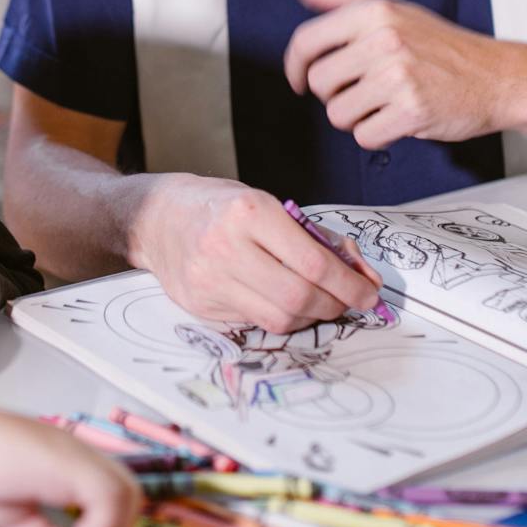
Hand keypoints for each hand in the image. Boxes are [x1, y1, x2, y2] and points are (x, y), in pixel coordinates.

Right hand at [130, 174, 379, 332]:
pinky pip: (255, 322)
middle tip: (348, 302)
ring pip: (279, 318)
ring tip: (317, 303)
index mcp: (250, 213)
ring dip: (310, 316)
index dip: (350, 284)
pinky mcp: (201, 306)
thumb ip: (315, 238)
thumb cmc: (220, 207)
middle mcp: (226, 247)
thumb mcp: (269, 205)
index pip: (314, 262)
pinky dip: (279, 316)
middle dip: (335, 305)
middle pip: (298, 297)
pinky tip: (282, 302)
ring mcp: (210, 280)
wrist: (157, 217)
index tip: (369, 292)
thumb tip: (362, 276)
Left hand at [285, 0, 523, 146]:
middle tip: (364, 92)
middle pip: (320, 83)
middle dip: (335, 95)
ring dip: (356, 118)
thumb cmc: (443, 47)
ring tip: (384, 105)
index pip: (307, 40)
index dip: (294, 66)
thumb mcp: (393, 9)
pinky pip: (365, 136)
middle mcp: (384, 40)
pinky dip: (378, 136)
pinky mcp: (412, 110)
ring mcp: (399, 76)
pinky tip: (398, 120)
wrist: (498, 77)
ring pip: (338, 114)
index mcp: (374, 13)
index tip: (299, 80)